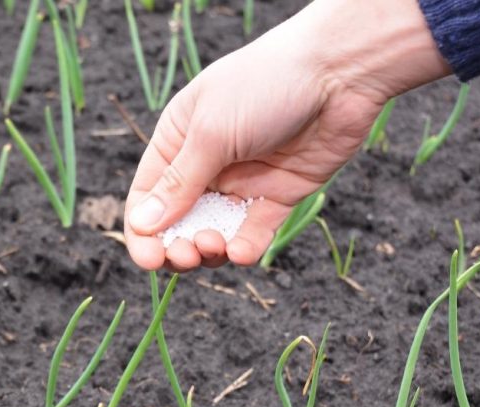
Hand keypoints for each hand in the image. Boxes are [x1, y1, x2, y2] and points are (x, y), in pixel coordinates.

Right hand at [124, 0, 449, 270]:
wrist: (337, 73)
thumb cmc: (264, 86)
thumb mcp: (211, 133)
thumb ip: (180, 182)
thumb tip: (142, 224)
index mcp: (178, 139)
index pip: (148, 194)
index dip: (142, 231)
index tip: (147, 259)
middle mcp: (207, 163)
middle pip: (179, 220)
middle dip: (177, 244)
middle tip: (186, 254)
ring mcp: (244, 180)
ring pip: (216, 231)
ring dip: (209, 249)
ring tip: (214, 247)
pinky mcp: (280, 194)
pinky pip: (255, 230)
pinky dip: (245, 247)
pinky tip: (242, 251)